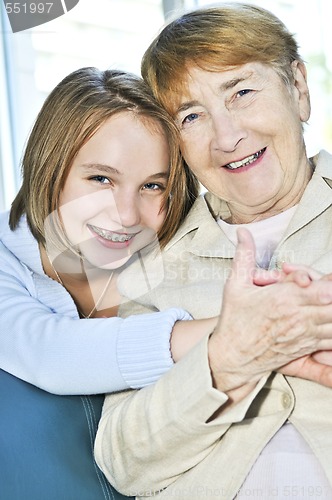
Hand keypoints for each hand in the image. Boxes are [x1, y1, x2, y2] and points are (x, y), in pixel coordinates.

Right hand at [208, 228, 331, 395]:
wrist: (232, 356)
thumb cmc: (234, 320)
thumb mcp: (235, 284)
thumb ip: (244, 255)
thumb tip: (243, 232)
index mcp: (284, 299)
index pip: (323, 288)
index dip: (327, 281)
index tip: (317, 278)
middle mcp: (299, 317)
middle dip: (331, 293)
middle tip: (325, 286)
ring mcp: (305, 334)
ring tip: (326, 301)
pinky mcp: (307, 347)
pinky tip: (327, 321)